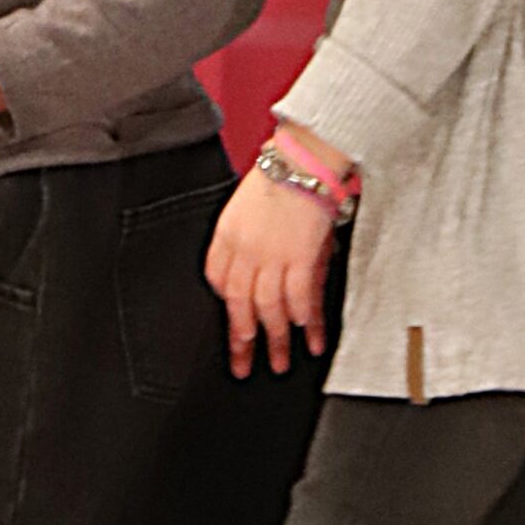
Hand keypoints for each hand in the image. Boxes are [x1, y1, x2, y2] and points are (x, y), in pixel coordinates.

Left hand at [205, 165, 335, 376]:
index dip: (225, 304)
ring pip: (269, 308)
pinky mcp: (301, 256)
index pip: (216, 278)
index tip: (233, 323)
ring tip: (280, 363)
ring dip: (275, 340)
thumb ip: (245, 237)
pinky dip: (304, 320)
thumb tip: (259, 270)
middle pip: (239, 303)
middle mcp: (245, 249)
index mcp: (227, 233)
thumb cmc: (281, 176)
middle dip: (242, 340)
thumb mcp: (247, 205)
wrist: (304, 159)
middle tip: (244, 366)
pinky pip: (299, 298)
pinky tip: (307, 337)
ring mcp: (272, 255)